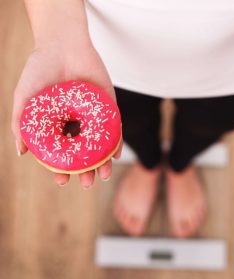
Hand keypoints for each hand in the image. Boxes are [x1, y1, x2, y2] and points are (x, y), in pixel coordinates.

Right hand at [11, 39, 120, 187]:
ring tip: (102, 176)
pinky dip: (116, 142)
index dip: (61, 168)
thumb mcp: (25, 98)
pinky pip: (114, 127)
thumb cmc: (39, 70)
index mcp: (58, 125)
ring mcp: (93, 116)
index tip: (62, 181)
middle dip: (85, 171)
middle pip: (83, 153)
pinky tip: (115, 155)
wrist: (62, 44)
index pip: (61, 153)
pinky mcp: (108, 106)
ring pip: (100, 145)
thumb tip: (21, 152)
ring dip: (102, 162)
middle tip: (87, 183)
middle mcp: (76, 124)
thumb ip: (22, 124)